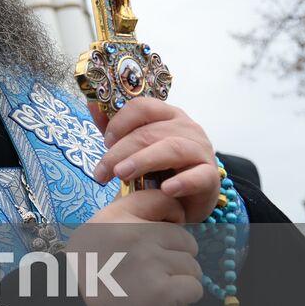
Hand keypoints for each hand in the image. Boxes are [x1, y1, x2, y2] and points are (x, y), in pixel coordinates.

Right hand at [67, 189, 203, 305]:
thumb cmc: (85, 272)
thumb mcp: (95, 231)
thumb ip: (125, 220)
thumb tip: (161, 218)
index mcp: (118, 216)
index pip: (164, 200)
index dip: (173, 216)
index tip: (166, 235)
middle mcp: (136, 234)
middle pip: (185, 239)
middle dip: (178, 256)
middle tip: (160, 271)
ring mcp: (151, 261)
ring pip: (192, 266)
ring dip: (181, 279)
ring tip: (158, 288)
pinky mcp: (162, 290)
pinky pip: (193, 288)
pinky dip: (183, 297)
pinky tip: (163, 301)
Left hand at [89, 98, 219, 222]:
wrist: (183, 201)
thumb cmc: (158, 169)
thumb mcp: (133, 147)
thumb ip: (114, 128)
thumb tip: (92, 104)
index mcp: (166, 115)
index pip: (142, 107)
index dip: (120, 122)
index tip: (105, 143)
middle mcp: (187, 127)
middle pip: (150, 132)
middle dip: (120, 151)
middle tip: (102, 172)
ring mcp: (201, 150)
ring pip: (172, 148)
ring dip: (143, 161)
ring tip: (122, 175)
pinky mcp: (212, 176)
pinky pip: (200, 175)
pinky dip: (183, 182)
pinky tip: (166, 190)